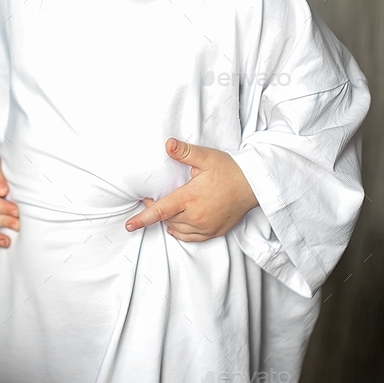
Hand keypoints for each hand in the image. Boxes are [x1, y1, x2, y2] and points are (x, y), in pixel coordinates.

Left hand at [125, 138, 257, 241]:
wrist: (254, 185)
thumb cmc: (230, 170)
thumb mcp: (207, 158)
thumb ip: (185, 152)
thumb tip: (168, 144)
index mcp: (191, 198)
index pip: (160, 210)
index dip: (143, 218)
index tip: (129, 225)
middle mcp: (197, 216)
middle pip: (167, 218)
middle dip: (157, 210)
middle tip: (154, 197)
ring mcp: (206, 226)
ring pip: (177, 229)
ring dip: (169, 220)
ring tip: (167, 208)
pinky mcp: (214, 232)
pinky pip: (190, 238)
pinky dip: (181, 232)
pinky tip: (177, 224)